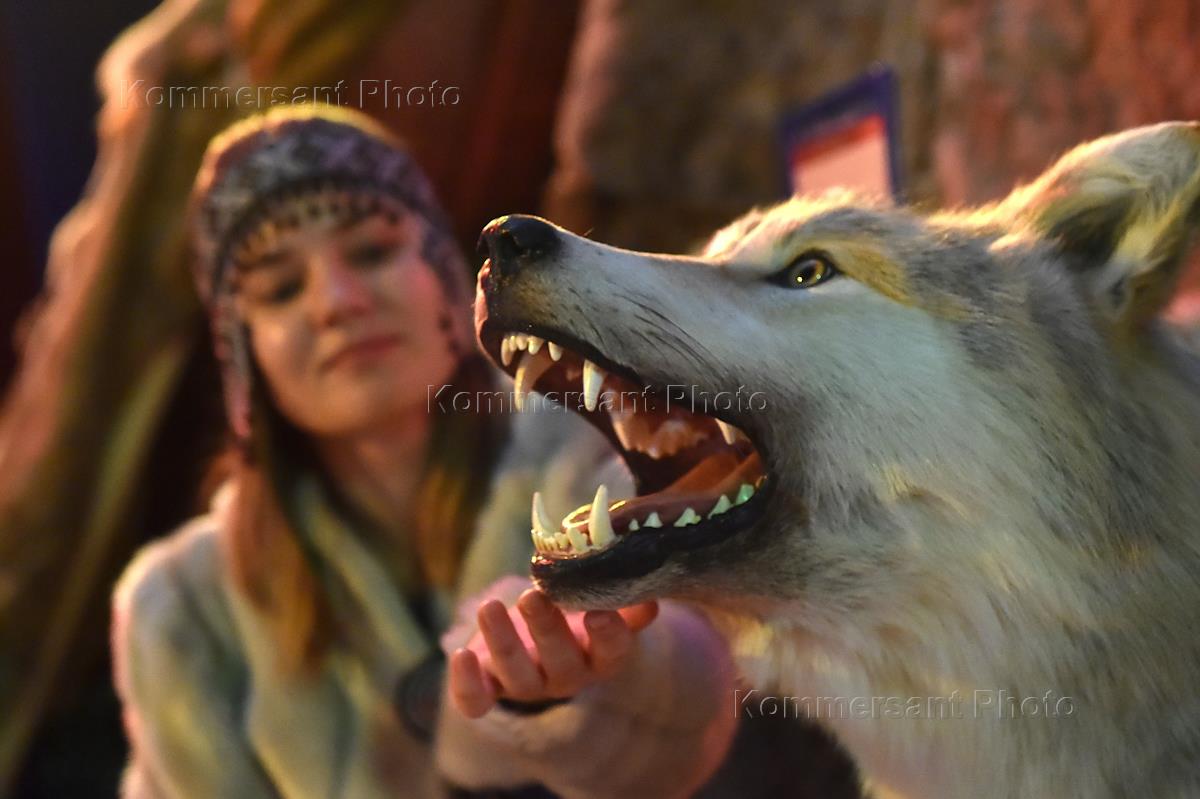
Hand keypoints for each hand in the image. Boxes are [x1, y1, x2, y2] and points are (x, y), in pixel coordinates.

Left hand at [447, 587, 658, 717]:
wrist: (532, 634)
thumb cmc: (574, 610)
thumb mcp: (600, 604)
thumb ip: (623, 604)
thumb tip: (649, 600)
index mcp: (600, 657)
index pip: (611, 653)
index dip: (607, 636)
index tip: (598, 611)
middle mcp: (567, 677)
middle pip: (561, 663)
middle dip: (546, 630)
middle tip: (534, 596)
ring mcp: (527, 685)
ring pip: (517, 676)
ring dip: (503, 642)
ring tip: (491, 606)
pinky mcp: (490, 688)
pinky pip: (477, 701)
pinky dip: (466, 684)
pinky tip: (459, 654)